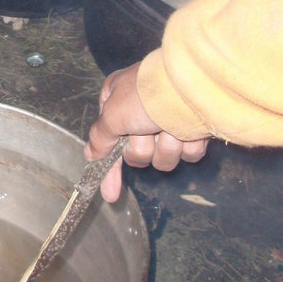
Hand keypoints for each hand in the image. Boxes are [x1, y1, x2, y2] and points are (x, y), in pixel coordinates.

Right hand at [84, 63, 209, 201]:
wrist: (192, 87)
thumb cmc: (146, 96)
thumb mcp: (112, 115)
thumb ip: (100, 138)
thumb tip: (89, 154)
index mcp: (118, 102)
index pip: (109, 143)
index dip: (110, 169)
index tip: (111, 194)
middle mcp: (142, 112)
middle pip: (137, 153)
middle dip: (144, 147)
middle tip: (147, 130)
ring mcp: (168, 121)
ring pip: (163, 156)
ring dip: (168, 146)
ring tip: (172, 127)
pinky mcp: (193, 129)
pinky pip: (187, 154)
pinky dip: (188, 144)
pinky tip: (190, 129)